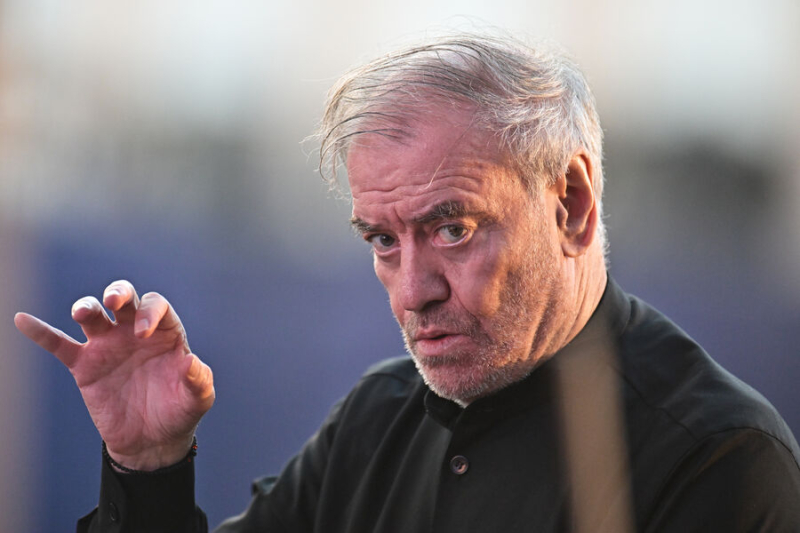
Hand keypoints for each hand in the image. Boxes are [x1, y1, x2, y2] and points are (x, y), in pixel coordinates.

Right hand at [14, 280, 214, 469]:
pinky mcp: (85, 367)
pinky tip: (23, 319)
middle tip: (113, 302)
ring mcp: (108, 347)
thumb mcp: (197, 399)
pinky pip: (59, 344)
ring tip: (82, 314)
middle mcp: (134, 333)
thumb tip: (191, 362)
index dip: (150, 312)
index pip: (156, 307)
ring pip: (92, 315)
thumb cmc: (179, 413)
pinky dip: (41, 332)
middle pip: (125, 299)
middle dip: (118, 293)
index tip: (143, 334)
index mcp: (165, 333)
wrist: (152, 442)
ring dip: (85, 307)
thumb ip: (199, 381)